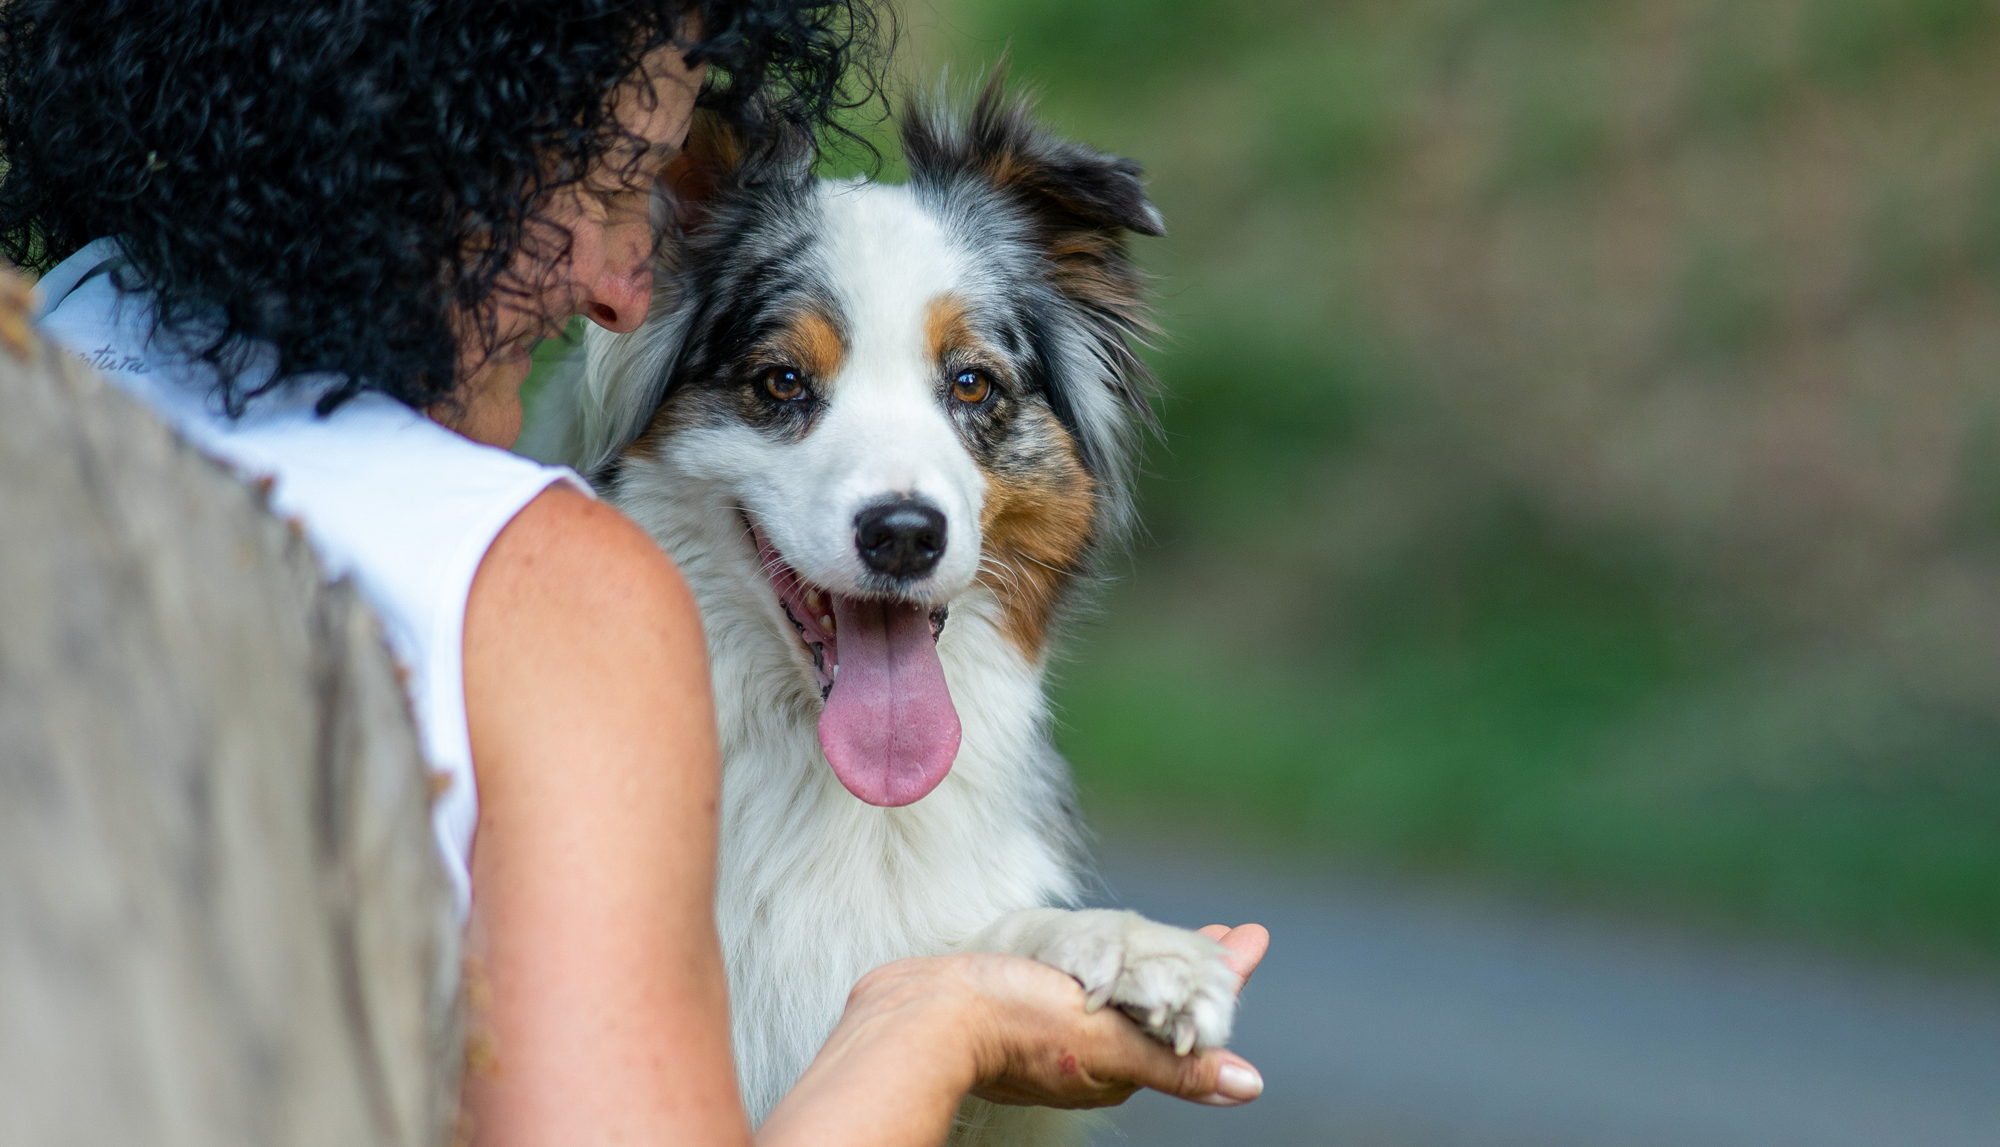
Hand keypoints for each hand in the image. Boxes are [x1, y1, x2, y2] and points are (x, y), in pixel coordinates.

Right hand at [956, 920, 1268, 1109]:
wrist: (919, 1014)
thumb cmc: (1010, 1026)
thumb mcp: (1106, 1044)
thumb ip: (1175, 1064)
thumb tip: (1248, 1086)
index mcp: (1118, 1065)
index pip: (1189, 1017)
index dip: (1222, 976)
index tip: (1250, 938)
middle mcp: (1091, 1052)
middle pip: (1160, 1005)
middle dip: (1196, 968)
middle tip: (1228, 935)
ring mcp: (1056, 1031)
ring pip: (1121, 996)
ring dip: (1156, 964)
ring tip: (1181, 940)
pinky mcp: (1022, 1008)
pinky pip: (1081, 989)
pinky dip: (1108, 965)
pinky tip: (1105, 952)